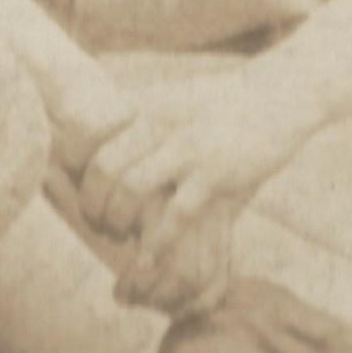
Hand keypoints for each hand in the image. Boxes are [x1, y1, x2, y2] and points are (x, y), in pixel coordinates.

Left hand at [80, 70, 308, 316]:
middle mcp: (160, 125)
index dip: (72, 169)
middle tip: (96, 224)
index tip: (72, 189)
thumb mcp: (173, 99)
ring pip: (132, 189)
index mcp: (145, 107)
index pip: (90, 137)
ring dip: (118, 222)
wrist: (279, 95)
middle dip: (92, 204)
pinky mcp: (217, 175)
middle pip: (104, 168)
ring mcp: (188, 149)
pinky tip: (147, 258)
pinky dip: (156, 241)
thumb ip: (141, 117)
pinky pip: (176, 214)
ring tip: (117, 238)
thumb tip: (106, 132)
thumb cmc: (222, 104)